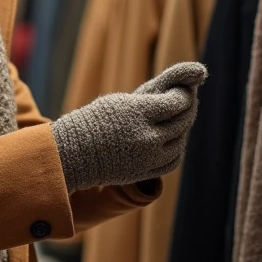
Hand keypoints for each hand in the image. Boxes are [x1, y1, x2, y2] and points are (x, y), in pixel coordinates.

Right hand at [50, 62, 205, 191]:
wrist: (73, 152)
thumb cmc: (95, 120)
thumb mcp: (120, 101)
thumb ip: (150, 98)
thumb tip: (181, 89)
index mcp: (138, 113)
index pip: (175, 103)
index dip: (184, 95)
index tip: (184, 90)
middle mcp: (146, 137)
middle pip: (181, 122)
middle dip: (187, 109)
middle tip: (187, 101)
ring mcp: (147, 157)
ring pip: (179, 142)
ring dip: (182, 129)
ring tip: (178, 119)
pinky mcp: (145, 172)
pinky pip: (172, 160)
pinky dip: (176, 149)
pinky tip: (172, 140)